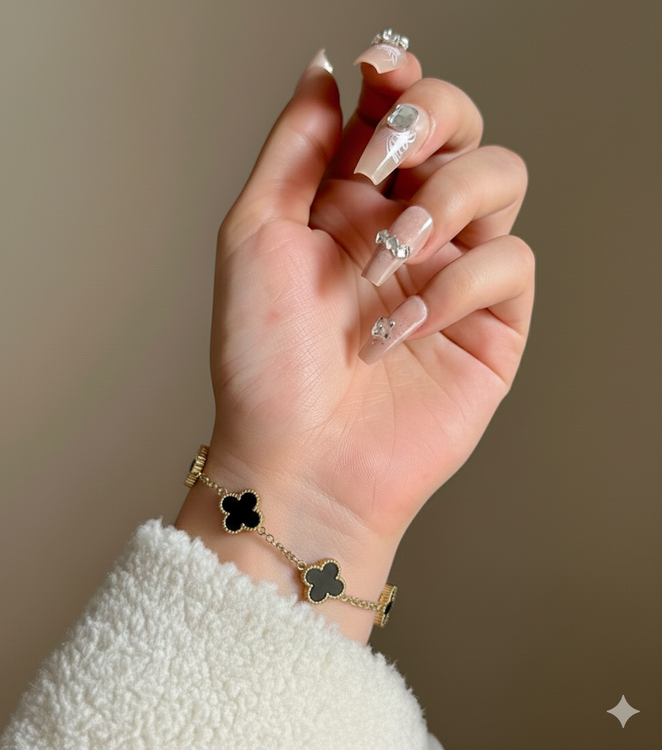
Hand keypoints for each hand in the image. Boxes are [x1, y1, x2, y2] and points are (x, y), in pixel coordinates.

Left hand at [177, 46, 532, 641]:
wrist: (298, 461)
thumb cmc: (265, 361)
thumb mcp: (256, 237)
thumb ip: (295, 150)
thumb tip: (324, 73)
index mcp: (351, 205)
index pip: (396, 113)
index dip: (399, 77)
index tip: (379, 70)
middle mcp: (407, 230)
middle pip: (462, 129)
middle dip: (434, 119)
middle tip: (389, 154)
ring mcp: (451, 274)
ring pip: (501, 179)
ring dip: (447, 199)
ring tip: (391, 255)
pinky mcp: (491, 324)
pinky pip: (508, 263)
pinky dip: (456, 285)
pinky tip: (404, 329)